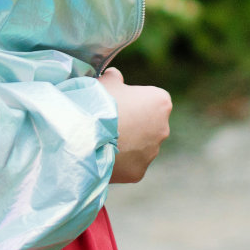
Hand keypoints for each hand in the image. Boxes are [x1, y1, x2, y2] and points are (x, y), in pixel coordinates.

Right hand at [98, 67, 171, 183]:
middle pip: (149, 125)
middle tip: (109, 123)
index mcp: (161, 101)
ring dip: (127, 144)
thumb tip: (115, 77)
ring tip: (103, 140)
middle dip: (134, 124)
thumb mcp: (106, 81)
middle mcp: (163, 128)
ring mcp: (152, 152)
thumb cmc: (98, 102)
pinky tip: (103, 154)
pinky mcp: (139, 172)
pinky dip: (119, 162)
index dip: (133, 100)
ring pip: (140, 147)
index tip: (118, 102)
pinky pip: (130, 164)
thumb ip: (115, 78)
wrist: (85, 135)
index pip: (151, 99)